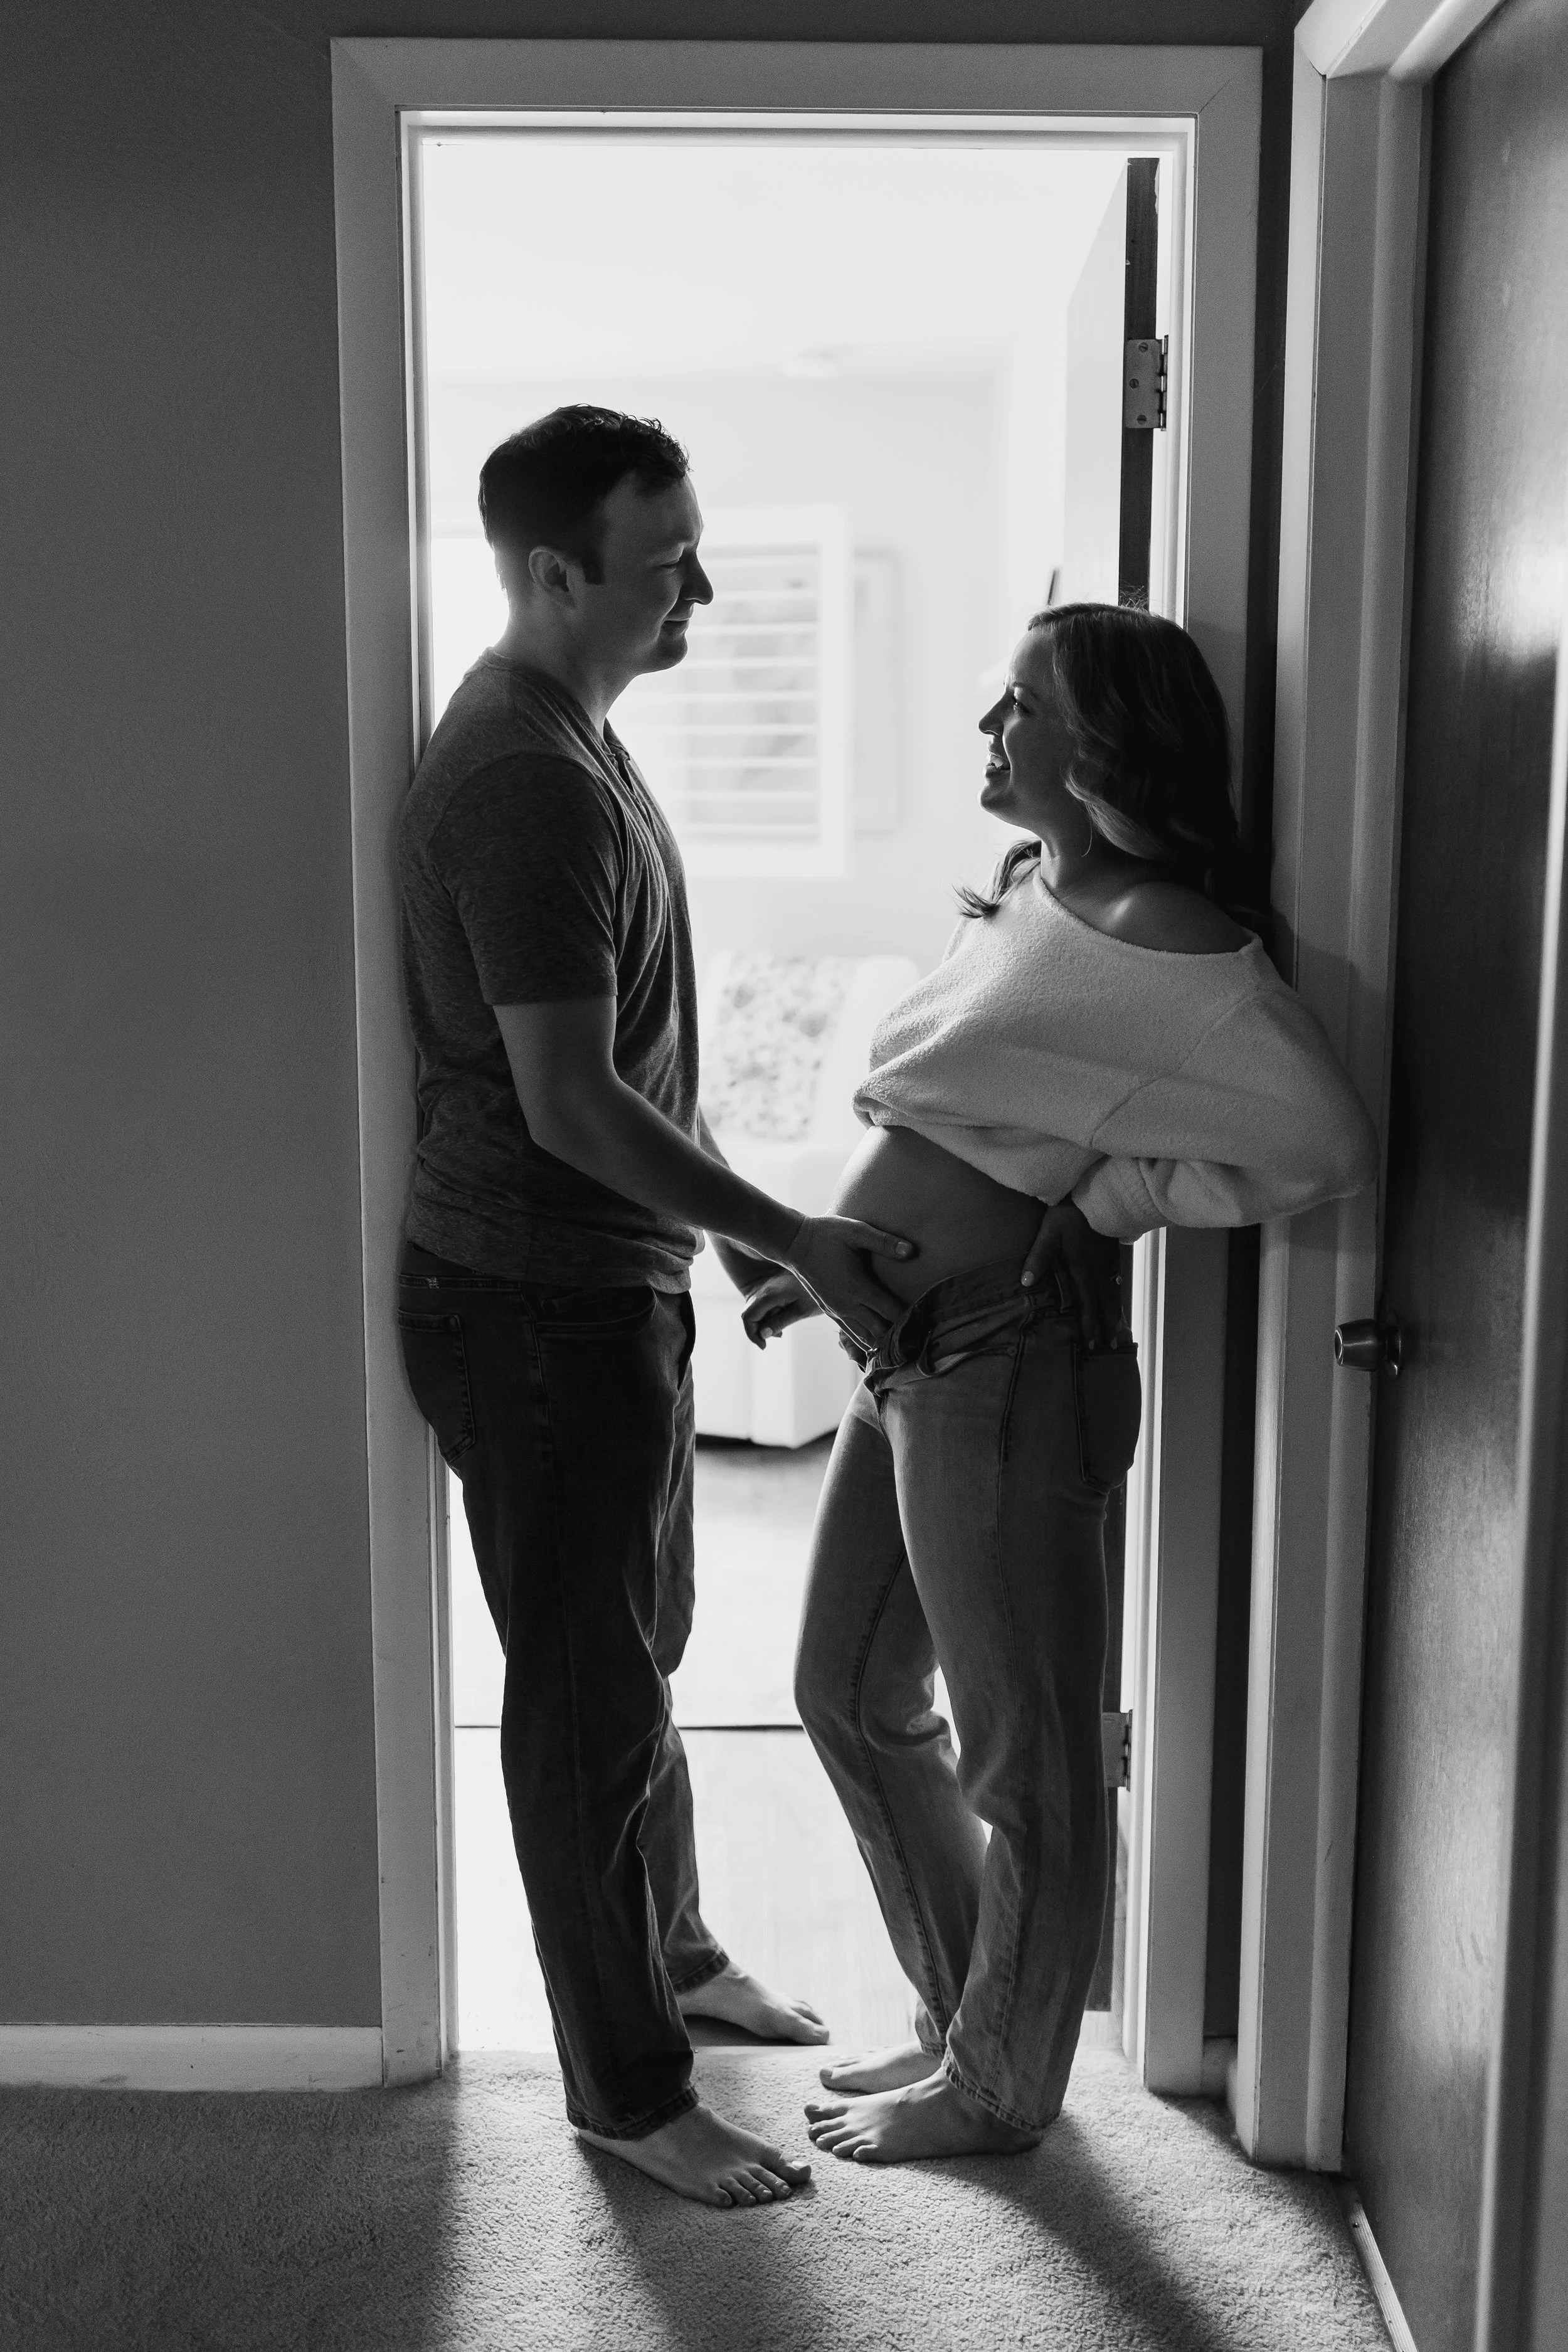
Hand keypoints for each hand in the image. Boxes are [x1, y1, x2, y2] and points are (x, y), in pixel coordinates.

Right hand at [741, 1270, 821, 1348]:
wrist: (827, 1276)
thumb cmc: (817, 1295)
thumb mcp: (800, 1312)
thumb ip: (780, 1322)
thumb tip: (763, 1335)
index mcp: (769, 1295)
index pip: (748, 1316)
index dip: (752, 1334)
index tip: (764, 1346)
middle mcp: (765, 1289)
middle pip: (749, 1313)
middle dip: (758, 1329)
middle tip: (777, 1336)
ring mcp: (768, 1287)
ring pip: (756, 1309)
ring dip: (764, 1322)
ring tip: (782, 1331)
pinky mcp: (774, 1288)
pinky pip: (764, 1304)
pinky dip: (769, 1315)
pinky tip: (784, 1317)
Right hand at [781, 1215, 914, 1351]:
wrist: (794, 1243)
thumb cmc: (827, 1234)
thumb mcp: (856, 1230)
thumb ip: (884, 1242)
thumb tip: (912, 1251)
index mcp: (858, 1288)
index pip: (891, 1313)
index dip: (911, 1321)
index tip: (930, 1324)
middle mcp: (848, 1305)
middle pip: (880, 1333)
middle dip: (900, 1340)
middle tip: (923, 1343)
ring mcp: (837, 1311)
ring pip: (865, 1340)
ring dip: (884, 1345)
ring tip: (904, 1351)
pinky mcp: (830, 1312)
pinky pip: (852, 1335)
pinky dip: (868, 1342)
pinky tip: (880, 1346)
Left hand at [1021, 1200, 1127, 1350]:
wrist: (1097, 1194)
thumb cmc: (1069, 1213)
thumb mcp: (1048, 1233)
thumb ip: (1038, 1257)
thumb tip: (1025, 1283)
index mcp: (1082, 1268)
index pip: (1087, 1302)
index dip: (1089, 1323)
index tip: (1090, 1343)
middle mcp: (1098, 1270)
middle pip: (1105, 1303)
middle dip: (1107, 1325)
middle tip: (1110, 1345)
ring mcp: (1109, 1262)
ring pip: (1114, 1293)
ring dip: (1116, 1313)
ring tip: (1119, 1330)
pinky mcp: (1113, 1252)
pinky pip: (1118, 1279)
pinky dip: (1119, 1294)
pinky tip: (1118, 1298)